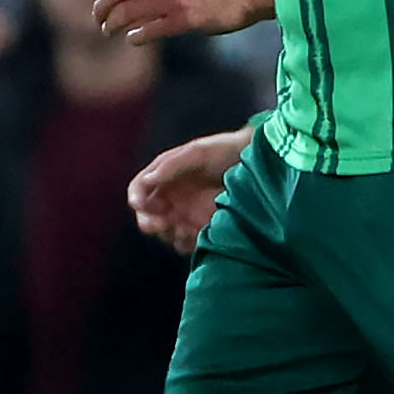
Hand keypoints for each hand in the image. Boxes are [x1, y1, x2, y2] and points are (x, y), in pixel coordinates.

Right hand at [129, 127, 249, 252]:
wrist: (257, 163)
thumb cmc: (224, 151)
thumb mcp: (197, 152)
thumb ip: (171, 165)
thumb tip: (148, 180)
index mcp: (164, 176)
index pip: (139, 190)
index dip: (136, 198)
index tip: (140, 205)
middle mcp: (171, 197)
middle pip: (148, 216)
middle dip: (149, 222)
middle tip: (160, 223)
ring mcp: (185, 214)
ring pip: (165, 233)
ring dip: (169, 235)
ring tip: (184, 229)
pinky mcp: (201, 228)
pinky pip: (185, 243)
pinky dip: (186, 243)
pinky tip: (196, 235)